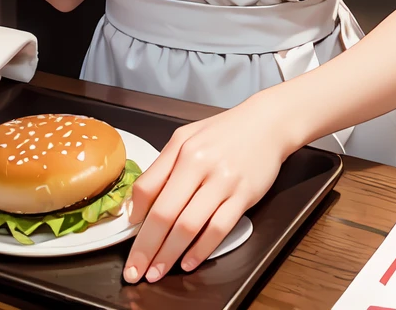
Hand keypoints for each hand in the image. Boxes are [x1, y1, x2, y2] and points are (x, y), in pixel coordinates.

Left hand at [123, 93, 293, 283]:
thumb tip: (140, 205)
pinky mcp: (244, 196)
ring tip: (156, 273)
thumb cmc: (223, 132)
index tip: (129, 235)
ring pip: (188, 226)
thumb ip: (163, 167)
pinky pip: (218, 229)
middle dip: (145, 248)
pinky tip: (189, 262)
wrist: (266, 123)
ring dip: (169, 255)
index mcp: (182, 149)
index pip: (147, 187)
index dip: (134, 216)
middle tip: (134, 271)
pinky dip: (201, 250)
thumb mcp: (187, 137)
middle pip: (164, 213)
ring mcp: (223, 181)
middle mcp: (200, 164)